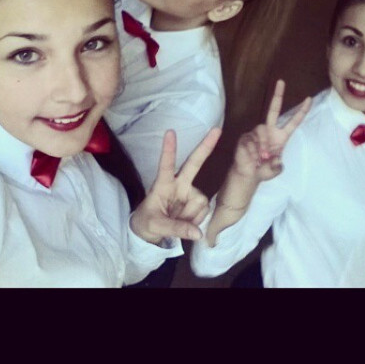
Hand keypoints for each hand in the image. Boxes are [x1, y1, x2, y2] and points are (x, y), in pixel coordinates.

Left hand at [130, 128, 221, 244]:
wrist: (150, 231)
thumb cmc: (147, 222)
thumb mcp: (155, 226)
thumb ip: (175, 228)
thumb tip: (198, 233)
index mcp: (162, 184)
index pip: (165, 165)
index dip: (168, 150)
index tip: (170, 132)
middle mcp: (178, 184)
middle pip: (194, 163)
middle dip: (206, 147)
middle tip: (217, 130)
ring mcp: (189, 191)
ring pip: (200, 202)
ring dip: (191, 217)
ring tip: (176, 220)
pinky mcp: (197, 201)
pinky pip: (204, 211)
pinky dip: (196, 221)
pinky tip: (185, 221)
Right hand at [232, 80, 311, 182]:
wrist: (247, 174)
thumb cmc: (263, 170)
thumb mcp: (274, 170)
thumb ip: (277, 166)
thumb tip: (273, 158)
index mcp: (280, 137)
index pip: (293, 121)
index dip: (301, 111)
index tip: (309, 99)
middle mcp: (268, 131)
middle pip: (273, 110)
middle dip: (278, 95)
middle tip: (281, 81)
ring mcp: (256, 133)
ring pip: (261, 131)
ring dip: (262, 146)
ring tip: (261, 158)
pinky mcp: (245, 137)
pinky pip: (251, 140)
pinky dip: (253, 151)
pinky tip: (252, 158)